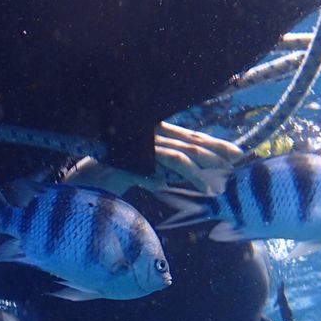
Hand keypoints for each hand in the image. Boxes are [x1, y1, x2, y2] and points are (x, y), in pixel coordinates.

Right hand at [62, 122, 240, 193]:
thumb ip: (161, 166)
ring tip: (214, 188)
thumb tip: (179, 175)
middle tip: (237, 161)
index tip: (236, 152)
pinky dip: (179, 175)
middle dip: (215, 152)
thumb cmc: (111, 175)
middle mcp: (149, 132)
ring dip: (199, 172)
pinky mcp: (131, 155)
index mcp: (154, 132)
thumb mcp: (142, 168)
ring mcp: (141, 143)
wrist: (83, 179)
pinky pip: (162, 163)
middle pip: (189, 141)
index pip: (189, 136)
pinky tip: (192, 187)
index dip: (214, 143)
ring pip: (179, 153)